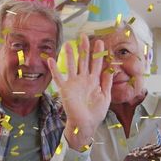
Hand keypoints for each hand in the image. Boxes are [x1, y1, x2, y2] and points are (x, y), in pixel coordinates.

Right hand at [47, 34, 112, 150]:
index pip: (97, 64)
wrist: (86, 124)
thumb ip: (107, 83)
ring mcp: (74, 83)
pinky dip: (54, 69)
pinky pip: (59, 78)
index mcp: (94, 81)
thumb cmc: (96, 113)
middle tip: (84, 36)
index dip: (98, 53)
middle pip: (84, 60)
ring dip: (70, 55)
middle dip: (84, 48)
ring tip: (69, 44)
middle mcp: (83, 79)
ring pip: (71, 65)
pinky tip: (50, 60)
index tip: (100, 42)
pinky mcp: (65, 89)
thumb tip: (110, 68)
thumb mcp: (106, 97)